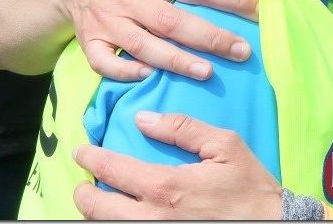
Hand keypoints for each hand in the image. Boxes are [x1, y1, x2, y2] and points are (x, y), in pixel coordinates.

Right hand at [55, 0, 257, 80]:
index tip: (257, 9)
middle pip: (173, 22)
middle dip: (210, 39)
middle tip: (243, 51)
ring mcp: (109, 20)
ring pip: (143, 46)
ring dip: (176, 62)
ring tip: (208, 73)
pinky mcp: (91, 39)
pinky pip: (104, 62)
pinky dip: (124, 72)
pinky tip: (149, 76)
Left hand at [73, 112, 282, 219]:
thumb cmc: (249, 186)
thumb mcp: (225, 146)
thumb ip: (183, 129)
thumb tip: (144, 119)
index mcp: (166, 186)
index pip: (113, 171)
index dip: (92, 159)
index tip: (83, 152)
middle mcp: (153, 217)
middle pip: (97, 210)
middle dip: (83, 194)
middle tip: (83, 184)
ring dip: (97, 215)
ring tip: (99, 202)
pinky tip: (121, 217)